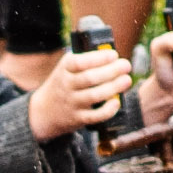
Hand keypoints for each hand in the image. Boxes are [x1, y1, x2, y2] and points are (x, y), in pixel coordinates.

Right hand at [24, 39, 139, 140]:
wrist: (45, 110)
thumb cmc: (64, 83)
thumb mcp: (66, 68)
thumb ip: (85, 60)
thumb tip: (113, 56)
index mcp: (65, 69)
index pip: (79, 62)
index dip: (98, 58)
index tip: (114, 54)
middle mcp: (67, 85)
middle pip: (90, 78)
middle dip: (111, 71)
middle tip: (126, 65)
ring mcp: (72, 103)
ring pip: (94, 95)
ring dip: (113, 87)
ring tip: (126, 80)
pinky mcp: (78, 118)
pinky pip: (94, 116)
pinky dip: (107, 110)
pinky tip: (116, 102)